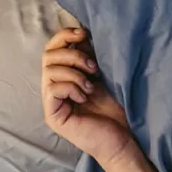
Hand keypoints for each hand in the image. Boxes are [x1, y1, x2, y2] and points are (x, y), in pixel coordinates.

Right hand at [42, 27, 137, 166]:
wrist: (123, 138)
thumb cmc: (117, 108)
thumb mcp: (103, 75)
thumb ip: (90, 56)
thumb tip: (83, 33)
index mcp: (64, 76)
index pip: (52, 48)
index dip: (65, 36)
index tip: (84, 34)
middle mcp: (54, 88)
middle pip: (48, 56)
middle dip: (72, 56)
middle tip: (93, 67)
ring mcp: (51, 103)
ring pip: (49, 71)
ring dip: (74, 72)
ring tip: (91, 85)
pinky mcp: (53, 116)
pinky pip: (52, 89)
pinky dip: (70, 87)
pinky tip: (84, 96)